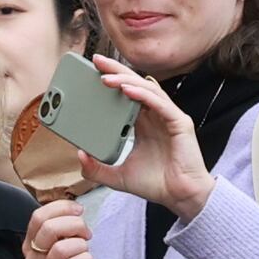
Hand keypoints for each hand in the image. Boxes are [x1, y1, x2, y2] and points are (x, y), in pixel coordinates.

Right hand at [21, 194, 98, 258]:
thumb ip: (62, 234)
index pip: (37, 217)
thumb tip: (74, 211)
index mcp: (30, 248)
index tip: (79, 210)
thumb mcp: (61, 254)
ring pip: (62, 247)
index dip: (61, 207)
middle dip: (75, 224)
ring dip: (82, 245)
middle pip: (49, 228)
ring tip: (86, 251)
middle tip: (86, 233)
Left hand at [73, 54, 211, 217]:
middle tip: (95, 61)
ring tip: (105, 77)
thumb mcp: (117, 177)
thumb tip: (79, 156)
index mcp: (143, 124)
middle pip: (135, 85)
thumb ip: (96, 169)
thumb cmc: (155, 184)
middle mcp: (155, 116)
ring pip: (146, 89)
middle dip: (116, 71)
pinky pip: (159, 103)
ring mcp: (169, 117)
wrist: (180, 198)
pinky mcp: (179, 123)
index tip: (91, 72)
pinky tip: (127, 89)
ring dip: (125, 81)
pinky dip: (142, 94)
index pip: (126, 95)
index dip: (112, 81)